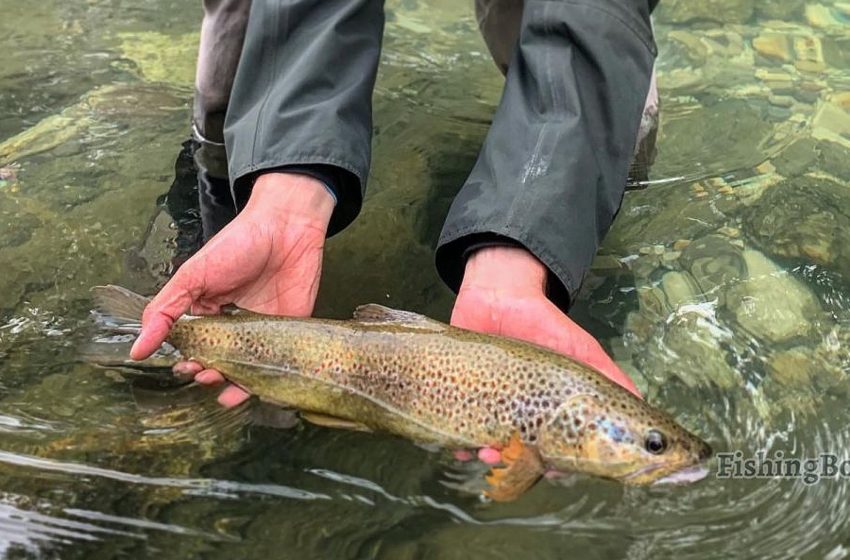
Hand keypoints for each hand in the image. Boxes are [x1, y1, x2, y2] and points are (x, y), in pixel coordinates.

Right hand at [131, 172, 333, 406]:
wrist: (287, 227)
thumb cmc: (237, 244)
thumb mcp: (193, 276)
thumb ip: (164, 311)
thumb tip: (138, 348)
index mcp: (207, 314)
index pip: (193, 348)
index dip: (187, 362)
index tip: (184, 368)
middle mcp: (233, 327)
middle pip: (219, 363)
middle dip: (209, 375)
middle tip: (205, 374)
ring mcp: (262, 332)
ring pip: (247, 369)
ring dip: (234, 385)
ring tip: (225, 388)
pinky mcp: (289, 333)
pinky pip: (278, 363)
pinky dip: (267, 379)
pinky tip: (256, 388)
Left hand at [449, 245, 639, 464]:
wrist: (499, 295)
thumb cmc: (544, 324)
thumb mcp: (579, 349)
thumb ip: (605, 374)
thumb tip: (640, 400)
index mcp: (546, 409)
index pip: (554, 448)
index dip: (556, 464)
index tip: (555, 470)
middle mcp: (518, 413)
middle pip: (517, 453)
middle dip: (515, 463)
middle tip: (512, 459)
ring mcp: (488, 406)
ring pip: (486, 446)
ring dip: (485, 457)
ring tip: (485, 452)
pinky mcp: (459, 395)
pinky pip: (454, 427)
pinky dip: (454, 444)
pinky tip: (456, 448)